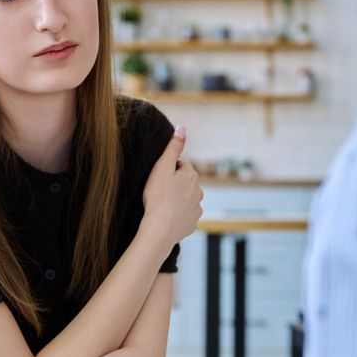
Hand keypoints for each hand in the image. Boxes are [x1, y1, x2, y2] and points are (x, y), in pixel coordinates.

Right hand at [141, 125, 203, 248]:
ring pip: (186, 199)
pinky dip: (178, 215)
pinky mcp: (192, 223)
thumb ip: (173, 147)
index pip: (182, 166)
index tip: (159, 178)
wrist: (160, 229)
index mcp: (192, 176)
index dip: (169, 170)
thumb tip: (182, 127)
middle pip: (186, 182)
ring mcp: (196, 208)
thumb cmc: (158, 197)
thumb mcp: (162, 167)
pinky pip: (185, 215)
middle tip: (158, 191)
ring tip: (162, 205)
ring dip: (177, 199)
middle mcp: (199, 191)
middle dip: (175, 184)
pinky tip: (166, 217)